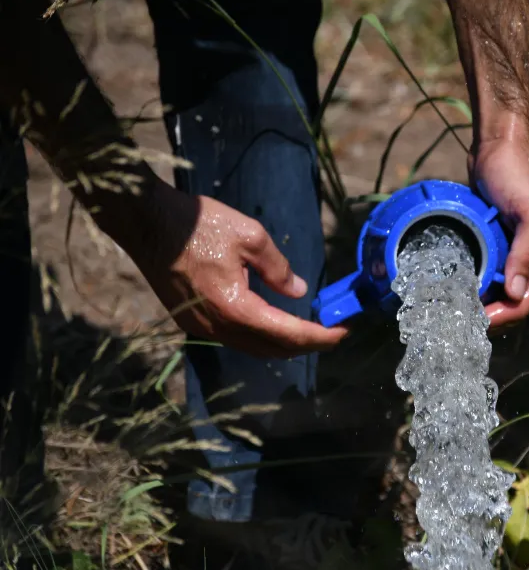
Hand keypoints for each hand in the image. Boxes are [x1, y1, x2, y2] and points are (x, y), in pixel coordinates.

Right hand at [132, 180, 346, 357]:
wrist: (145, 221)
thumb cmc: (197, 224)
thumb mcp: (249, 236)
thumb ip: (278, 268)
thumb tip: (297, 290)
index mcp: (235, 308)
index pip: (288, 334)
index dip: (319, 337)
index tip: (343, 332)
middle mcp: (217, 326)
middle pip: (272, 349)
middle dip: (306, 345)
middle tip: (332, 333)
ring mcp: (201, 326)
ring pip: (252, 347)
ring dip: (282, 343)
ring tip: (309, 330)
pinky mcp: (191, 320)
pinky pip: (233, 338)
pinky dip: (259, 336)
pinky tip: (273, 323)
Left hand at [471, 138, 528, 326]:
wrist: (500, 148)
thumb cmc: (516, 175)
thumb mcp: (528, 211)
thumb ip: (525, 252)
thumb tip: (517, 293)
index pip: (527, 302)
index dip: (502, 316)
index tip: (474, 321)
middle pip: (515, 304)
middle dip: (492, 315)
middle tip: (458, 320)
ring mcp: (521, 258)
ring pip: (503, 295)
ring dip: (483, 305)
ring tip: (455, 310)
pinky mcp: (503, 250)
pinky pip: (493, 278)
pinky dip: (479, 288)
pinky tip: (460, 292)